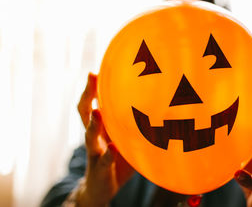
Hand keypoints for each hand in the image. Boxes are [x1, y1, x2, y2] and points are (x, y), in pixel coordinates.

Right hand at [72, 73, 134, 205]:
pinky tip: (114, 148)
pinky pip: (104, 160)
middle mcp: (94, 136)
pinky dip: (109, 154)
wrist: (101, 188)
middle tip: (91, 77)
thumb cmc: (117, 159)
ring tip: (98, 112)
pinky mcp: (100, 168)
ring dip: (94, 123)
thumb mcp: (124, 138)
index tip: (96, 70)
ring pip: (89, 135)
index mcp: (101, 126)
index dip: (92, 87)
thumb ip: (133, 124)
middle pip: (85, 112)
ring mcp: (95, 152)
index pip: (92, 102)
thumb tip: (160, 106)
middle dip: (88, 94)